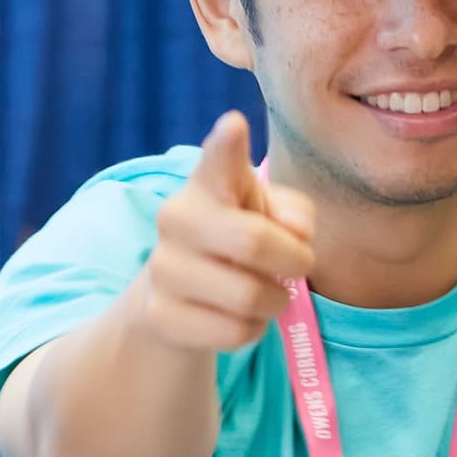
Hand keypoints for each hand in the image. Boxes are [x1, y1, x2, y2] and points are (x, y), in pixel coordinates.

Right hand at [124, 112, 315, 354]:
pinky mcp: (158, 315)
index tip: (233, 125)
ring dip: (275, 301)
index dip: (226, 145)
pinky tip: (238, 317)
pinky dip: (253, 329)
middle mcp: (177, 218)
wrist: (177, 296)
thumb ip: (292, 211)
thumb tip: (298, 231)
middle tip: (297, 266)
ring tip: (265, 293)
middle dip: (294, 261)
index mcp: (208, 184)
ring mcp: (163, 268)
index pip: (217, 161)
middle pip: (253, 242)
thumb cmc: (236, 240)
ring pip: (249, 296)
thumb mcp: (268, 214)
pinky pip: (234, 331)